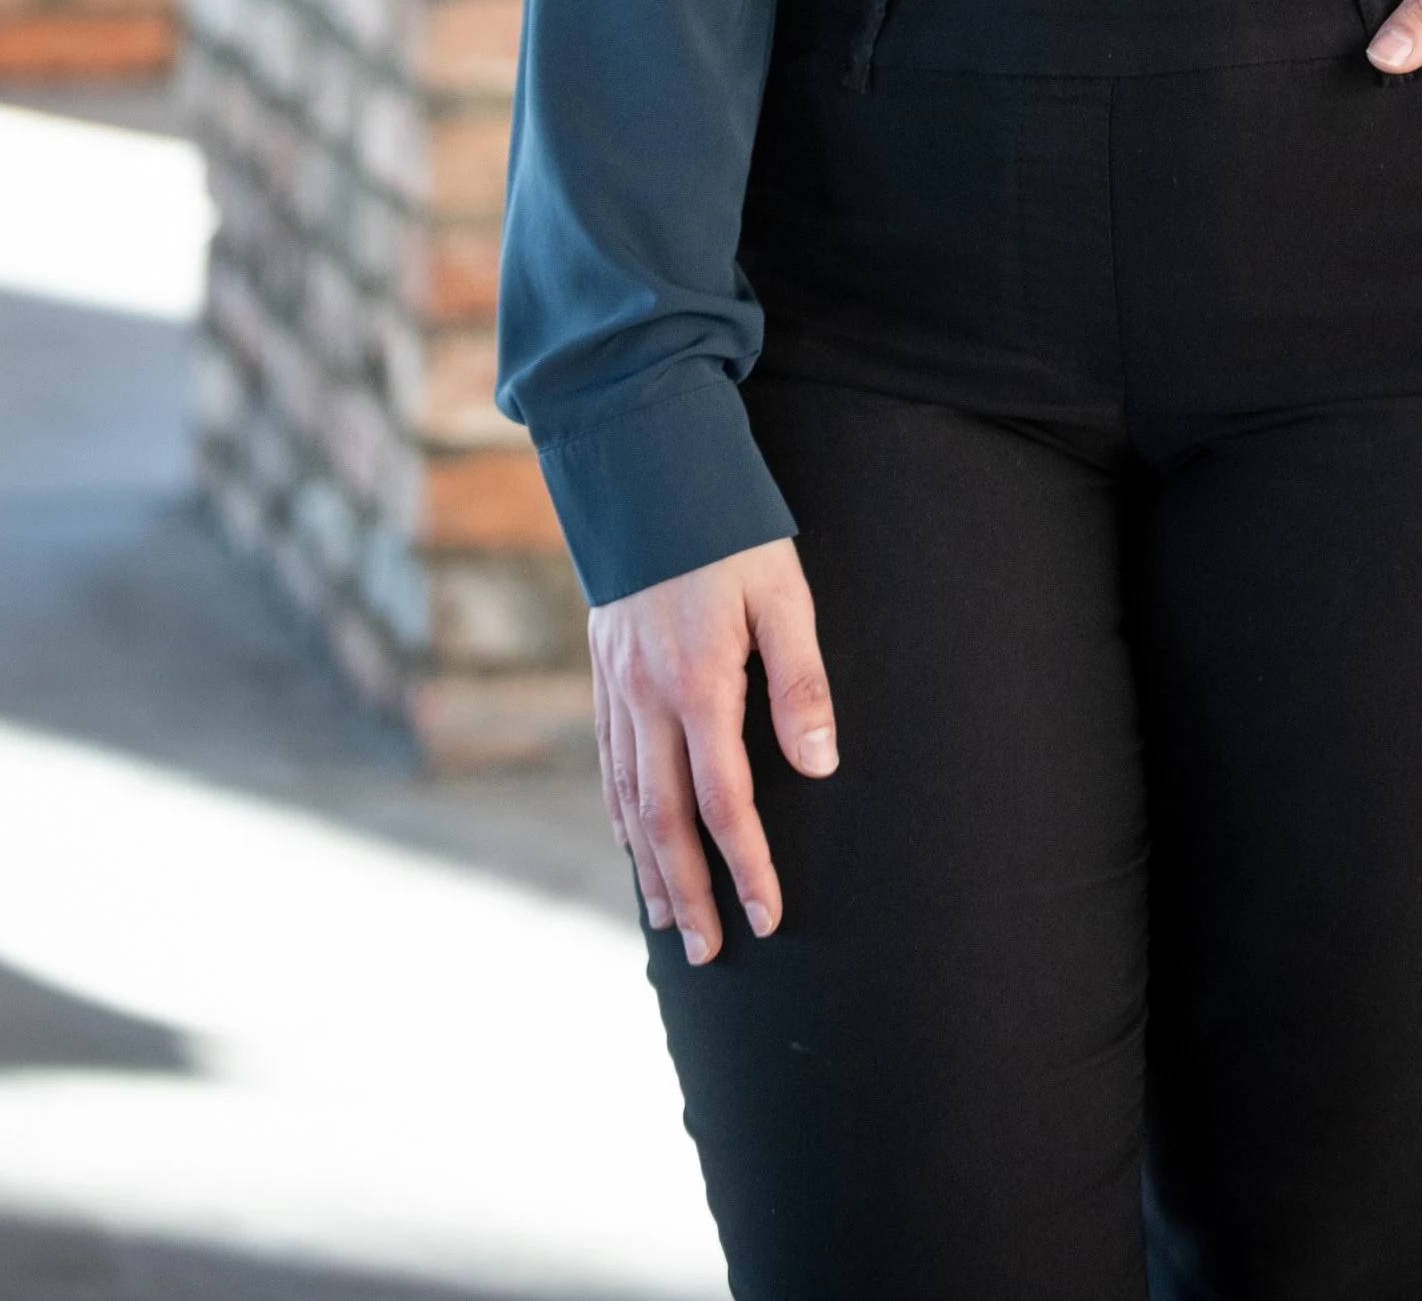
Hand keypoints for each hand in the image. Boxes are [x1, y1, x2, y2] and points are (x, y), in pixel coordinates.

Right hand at [590, 536, 838, 964]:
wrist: (645, 469)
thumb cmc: (728, 530)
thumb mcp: (782, 594)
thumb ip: (801, 682)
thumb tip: (819, 765)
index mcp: (698, 685)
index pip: (724, 803)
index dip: (747, 866)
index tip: (768, 918)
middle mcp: (647, 699)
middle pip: (662, 822)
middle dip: (687, 892)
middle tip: (708, 952)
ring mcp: (616, 688)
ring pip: (625, 801)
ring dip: (647, 867)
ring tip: (666, 920)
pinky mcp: (602, 671)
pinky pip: (605, 764)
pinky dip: (616, 816)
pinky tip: (627, 840)